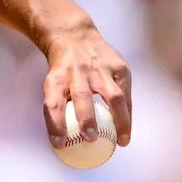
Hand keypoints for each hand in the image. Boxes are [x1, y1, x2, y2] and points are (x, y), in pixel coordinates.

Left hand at [42, 28, 131, 147]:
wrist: (75, 36)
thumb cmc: (64, 69)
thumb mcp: (54, 81)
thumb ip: (58, 105)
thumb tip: (62, 142)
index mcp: (57, 77)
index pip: (53, 103)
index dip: (55, 125)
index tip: (59, 145)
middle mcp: (78, 71)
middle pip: (82, 96)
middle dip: (87, 118)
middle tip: (91, 139)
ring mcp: (101, 67)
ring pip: (112, 95)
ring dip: (118, 119)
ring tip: (122, 141)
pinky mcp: (119, 66)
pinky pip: (126, 93)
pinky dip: (127, 113)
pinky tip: (127, 130)